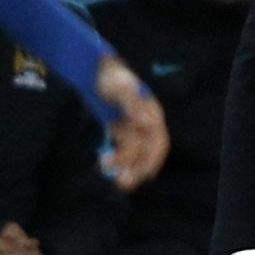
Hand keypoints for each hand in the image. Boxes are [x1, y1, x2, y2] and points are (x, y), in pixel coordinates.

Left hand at [97, 55, 168, 191]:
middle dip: (137, 168)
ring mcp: (135, 127)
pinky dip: (120, 160)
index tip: (143, 175)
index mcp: (152, 113)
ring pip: (136, 153)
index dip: (152, 160)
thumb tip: (146, 122)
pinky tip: (108, 165)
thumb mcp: (121, 87)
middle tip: (123, 184)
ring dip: (128, 168)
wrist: (96, 70)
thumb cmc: (111, 77)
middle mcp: (147, 122)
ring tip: (117, 181)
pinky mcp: (123, 130)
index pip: (158, 141)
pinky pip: (125, 149)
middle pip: (148, 151)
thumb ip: (134, 104)